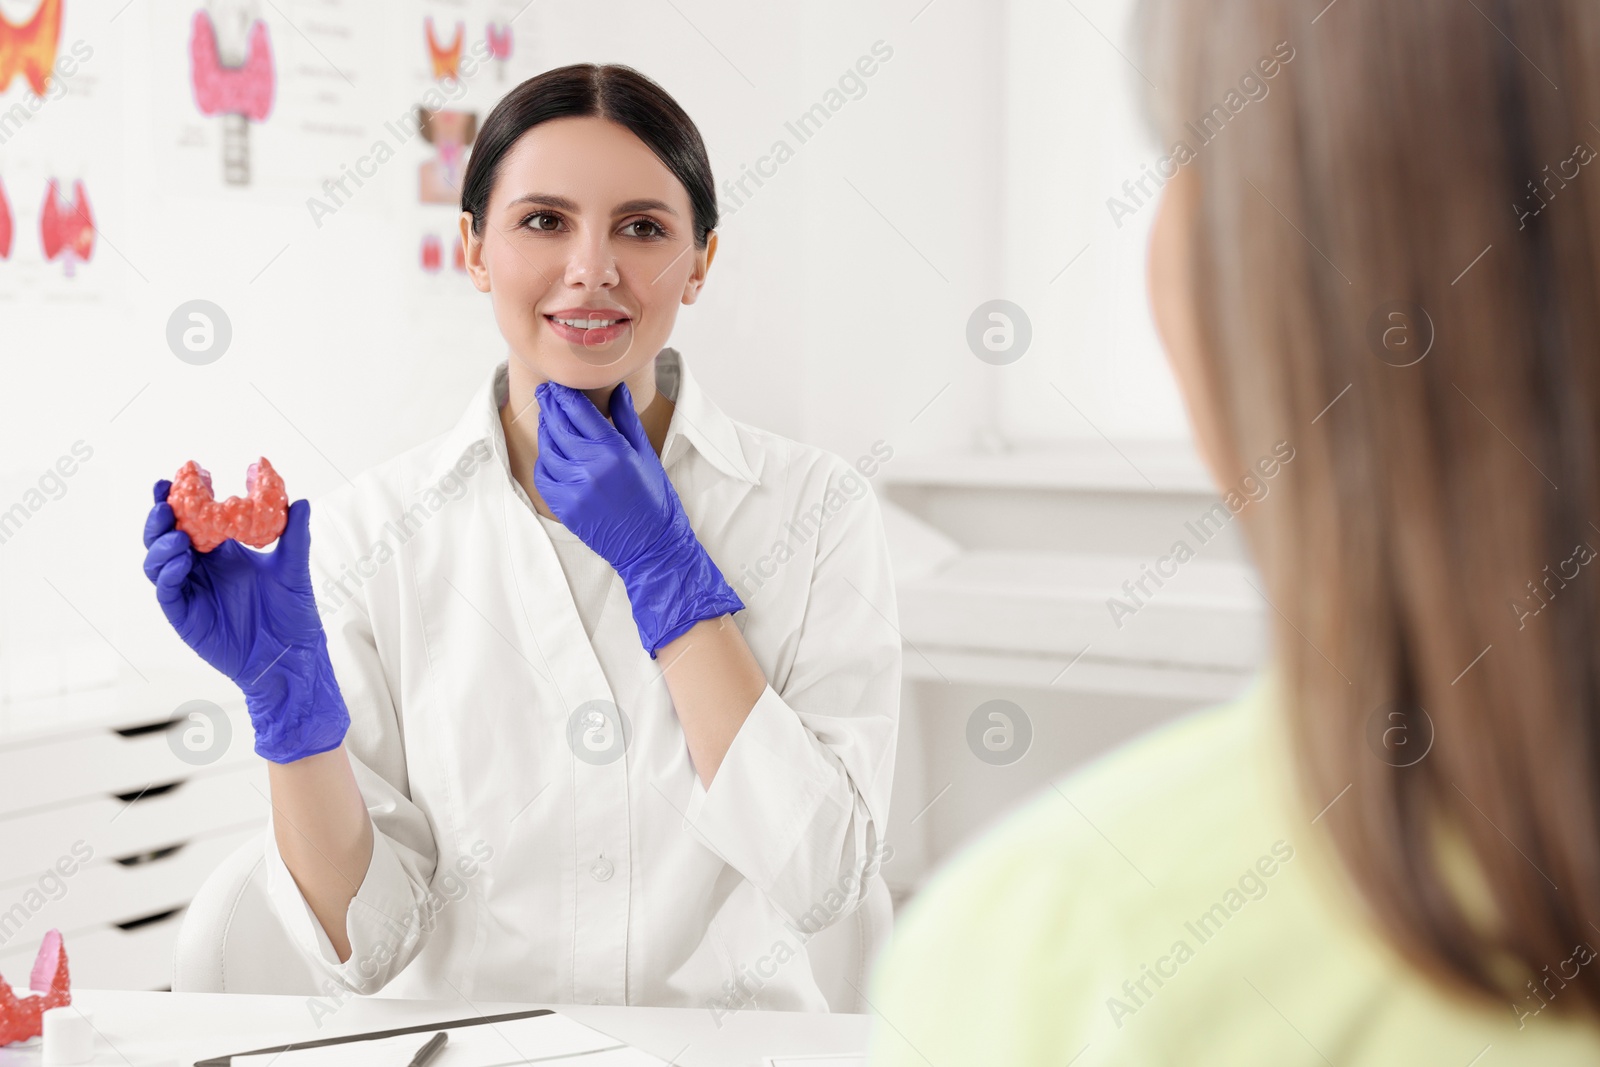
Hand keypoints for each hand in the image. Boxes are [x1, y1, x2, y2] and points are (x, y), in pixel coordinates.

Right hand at [142, 479, 349, 762]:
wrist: (290, 655)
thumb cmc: (291, 613)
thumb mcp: (293, 568)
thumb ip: (295, 535)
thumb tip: (300, 500)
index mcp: (221, 552)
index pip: (193, 519)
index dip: (181, 498)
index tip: (180, 475)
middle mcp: (200, 568)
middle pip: (166, 536)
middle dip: (161, 516)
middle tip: (166, 500)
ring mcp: (189, 591)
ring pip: (158, 561)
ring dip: (161, 543)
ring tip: (178, 534)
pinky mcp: (184, 615)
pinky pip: (166, 590)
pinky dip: (168, 572)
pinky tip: (181, 560)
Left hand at [534, 380, 743, 657]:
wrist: (651, 545)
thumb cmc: (654, 498)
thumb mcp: (645, 454)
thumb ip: (626, 419)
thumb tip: (618, 389)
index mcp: (614, 450)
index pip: (578, 412)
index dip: (564, 395)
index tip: (557, 385)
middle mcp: (591, 467)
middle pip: (558, 426)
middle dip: (550, 406)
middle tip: (545, 393)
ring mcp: (574, 489)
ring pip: (548, 449)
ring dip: (546, 431)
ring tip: (548, 419)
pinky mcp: (565, 507)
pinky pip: (545, 476)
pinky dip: (545, 460)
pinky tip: (551, 452)